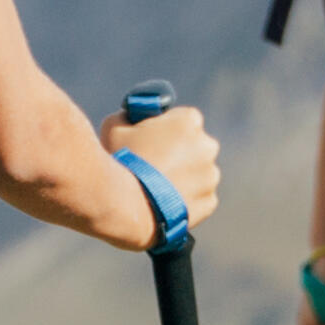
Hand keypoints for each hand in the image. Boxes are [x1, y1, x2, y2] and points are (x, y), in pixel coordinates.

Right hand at [97, 98, 219, 243]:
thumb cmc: (120, 161)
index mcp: (188, 121)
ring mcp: (210, 176)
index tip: (152, 138)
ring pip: (198, 173)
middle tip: (153, 165)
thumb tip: (130, 118)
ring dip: (184, 177)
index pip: (183, 118)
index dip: (165, 128)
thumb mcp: (114, 127)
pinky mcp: (209, 202)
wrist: (125, 207)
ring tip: (155, 189)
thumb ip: (128, 117)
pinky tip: (165, 204)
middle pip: (194, 146)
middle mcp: (207, 146)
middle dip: (179, 153)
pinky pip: (200, 198)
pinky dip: (186, 200)